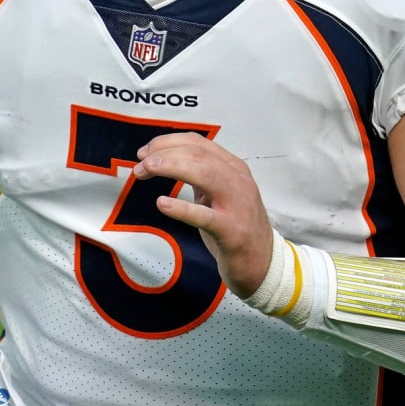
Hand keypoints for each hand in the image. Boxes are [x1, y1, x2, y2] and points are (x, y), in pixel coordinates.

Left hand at [133, 133, 273, 299]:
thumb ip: (201, 177)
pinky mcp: (232, 231)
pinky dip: (182, 208)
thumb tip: (166, 161)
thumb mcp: (220, 194)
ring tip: (146, 171)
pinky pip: (205, 216)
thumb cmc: (237, 228)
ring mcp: (237, 205)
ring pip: (205, 174)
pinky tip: (163, 204)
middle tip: (140, 164)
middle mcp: (238, 181)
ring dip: (171, 167)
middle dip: (164, 153)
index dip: (168, 142)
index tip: (145, 151)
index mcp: (234, 169)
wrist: (263, 263)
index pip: (198, 143)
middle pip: (198, 154)